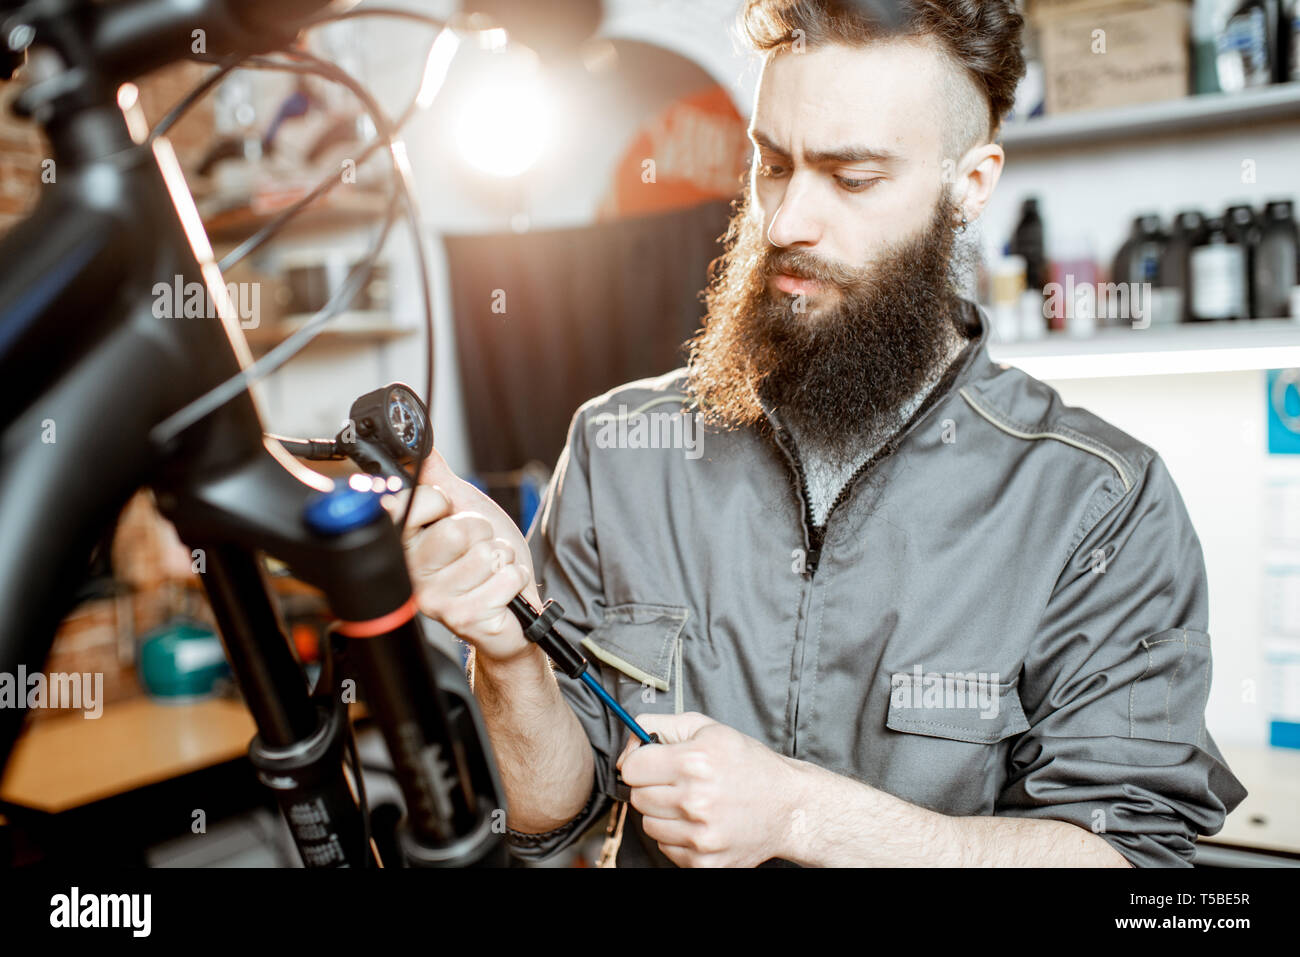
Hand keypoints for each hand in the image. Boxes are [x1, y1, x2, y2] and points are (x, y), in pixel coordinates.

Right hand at [385, 447, 540, 662]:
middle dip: (483, 534)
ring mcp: (434, 599)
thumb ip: (438, 476)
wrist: (509, 608)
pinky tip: (501, 592)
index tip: (449, 518)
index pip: (418, 501)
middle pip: (458, 529)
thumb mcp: (462, 508)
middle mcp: (411, 573)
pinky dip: (515, 580)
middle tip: (478, 550)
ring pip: (486, 554)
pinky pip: (506, 578)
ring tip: (491, 572)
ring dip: (502, 559)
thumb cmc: (483, 559)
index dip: (445, 503)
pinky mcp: (463, 618)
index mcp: (403, 543)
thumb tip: (419, 443)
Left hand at [615, 712, 803, 866]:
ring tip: (691, 802)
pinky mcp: (704, 862)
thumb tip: (628, 745)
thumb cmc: (748, 764)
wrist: (788, 806)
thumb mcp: (708, 728)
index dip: (640, 763)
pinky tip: (700, 822)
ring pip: (649, 825)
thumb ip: (660, 726)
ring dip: (663, 813)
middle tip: (677, 782)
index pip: (632, 768)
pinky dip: (677, 836)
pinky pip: (666, 847)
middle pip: (638, 797)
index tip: (652, 764)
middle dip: (652, 787)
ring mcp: (700, 836)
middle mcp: (696, 801)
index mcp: (694, 762)